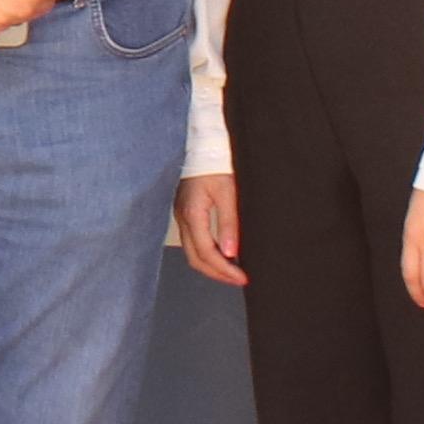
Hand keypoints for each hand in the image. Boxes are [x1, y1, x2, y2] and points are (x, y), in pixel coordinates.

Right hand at [177, 170, 244, 285]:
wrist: (204, 144)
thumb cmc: (216, 162)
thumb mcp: (229, 192)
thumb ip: (229, 223)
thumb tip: (231, 253)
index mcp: (192, 214)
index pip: (207, 253)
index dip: (225, 270)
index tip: (242, 277)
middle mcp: (182, 217)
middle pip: (195, 258)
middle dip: (217, 273)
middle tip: (238, 279)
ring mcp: (181, 215)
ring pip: (192, 252)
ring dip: (211, 265)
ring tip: (232, 270)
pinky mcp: (185, 212)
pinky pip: (192, 241)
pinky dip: (206, 253)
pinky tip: (222, 253)